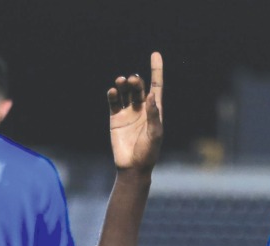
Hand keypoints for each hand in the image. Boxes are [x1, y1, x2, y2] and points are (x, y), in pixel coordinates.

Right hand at [107, 52, 163, 173]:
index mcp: (154, 112)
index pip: (156, 87)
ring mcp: (128, 112)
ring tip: (121, 81)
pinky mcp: (115, 118)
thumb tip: (152, 96)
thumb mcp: (155, 135)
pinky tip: (113, 92)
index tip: (156, 54)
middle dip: (136, 81)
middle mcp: (141, 109)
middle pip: (139, 87)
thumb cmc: (148, 153)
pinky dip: (113, 95)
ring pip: (125, 92)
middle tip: (132, 80)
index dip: (156, 71)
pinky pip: (113, 101)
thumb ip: (154, 116)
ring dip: (123, 84)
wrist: (132, 167)